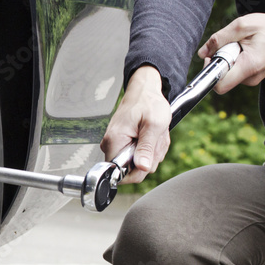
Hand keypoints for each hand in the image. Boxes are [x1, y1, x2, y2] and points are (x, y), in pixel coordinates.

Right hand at [102, 66, 171, 183]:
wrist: (144, 91)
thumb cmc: (149, 103)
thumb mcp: (154, 125)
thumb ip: (147, 148)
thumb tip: (142, 168)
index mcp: (114, 140)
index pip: (120, 174)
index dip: (138, 169)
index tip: (148, 153)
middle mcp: (110, 145)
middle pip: (131, 171)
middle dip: (148, 159)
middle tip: (154, 140)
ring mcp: (115, 145)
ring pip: (136, 165)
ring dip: (151, 153)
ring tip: (153, 135)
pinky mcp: (121, 145)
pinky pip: (136, 157)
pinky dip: (148, 149)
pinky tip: (149, 136)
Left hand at [198, 13, 264, 93]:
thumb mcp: (244, 25)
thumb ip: (220, 38)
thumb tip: (202, 53)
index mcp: (248, 67)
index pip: (218, 85)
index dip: (210, 71)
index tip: (213, 56)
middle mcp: (249, 79)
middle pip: (221, 78)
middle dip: (220, 60)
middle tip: (232, 44)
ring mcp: (252, 80)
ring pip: (229, 73)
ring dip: (229, 58)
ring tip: (244, 44)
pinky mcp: (253, 76)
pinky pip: (236, 70)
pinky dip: (236, 59)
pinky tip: (247, 48)